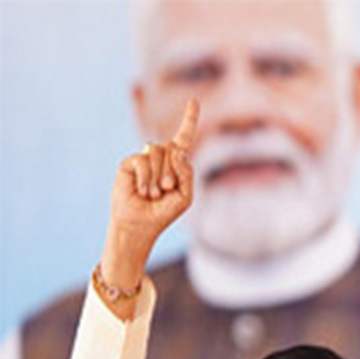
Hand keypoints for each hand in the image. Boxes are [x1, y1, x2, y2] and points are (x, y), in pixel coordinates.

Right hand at [102, 97, 198, 289]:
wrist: (140, 224)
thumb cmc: (163, 211)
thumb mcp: (185, 195)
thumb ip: (187, 173)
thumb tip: (176, 150)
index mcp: (176, 163)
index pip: (184, 137)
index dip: (190, 118)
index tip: (195, 99)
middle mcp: (161, 157)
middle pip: (174, 149)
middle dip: (172, 174)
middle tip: (166, 191)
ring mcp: (144, 158)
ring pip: (158, 152)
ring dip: (159, 177)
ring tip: (154, 193)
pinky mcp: (130, 162)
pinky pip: (142, 160)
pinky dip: (146, 179)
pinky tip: (142, 190)